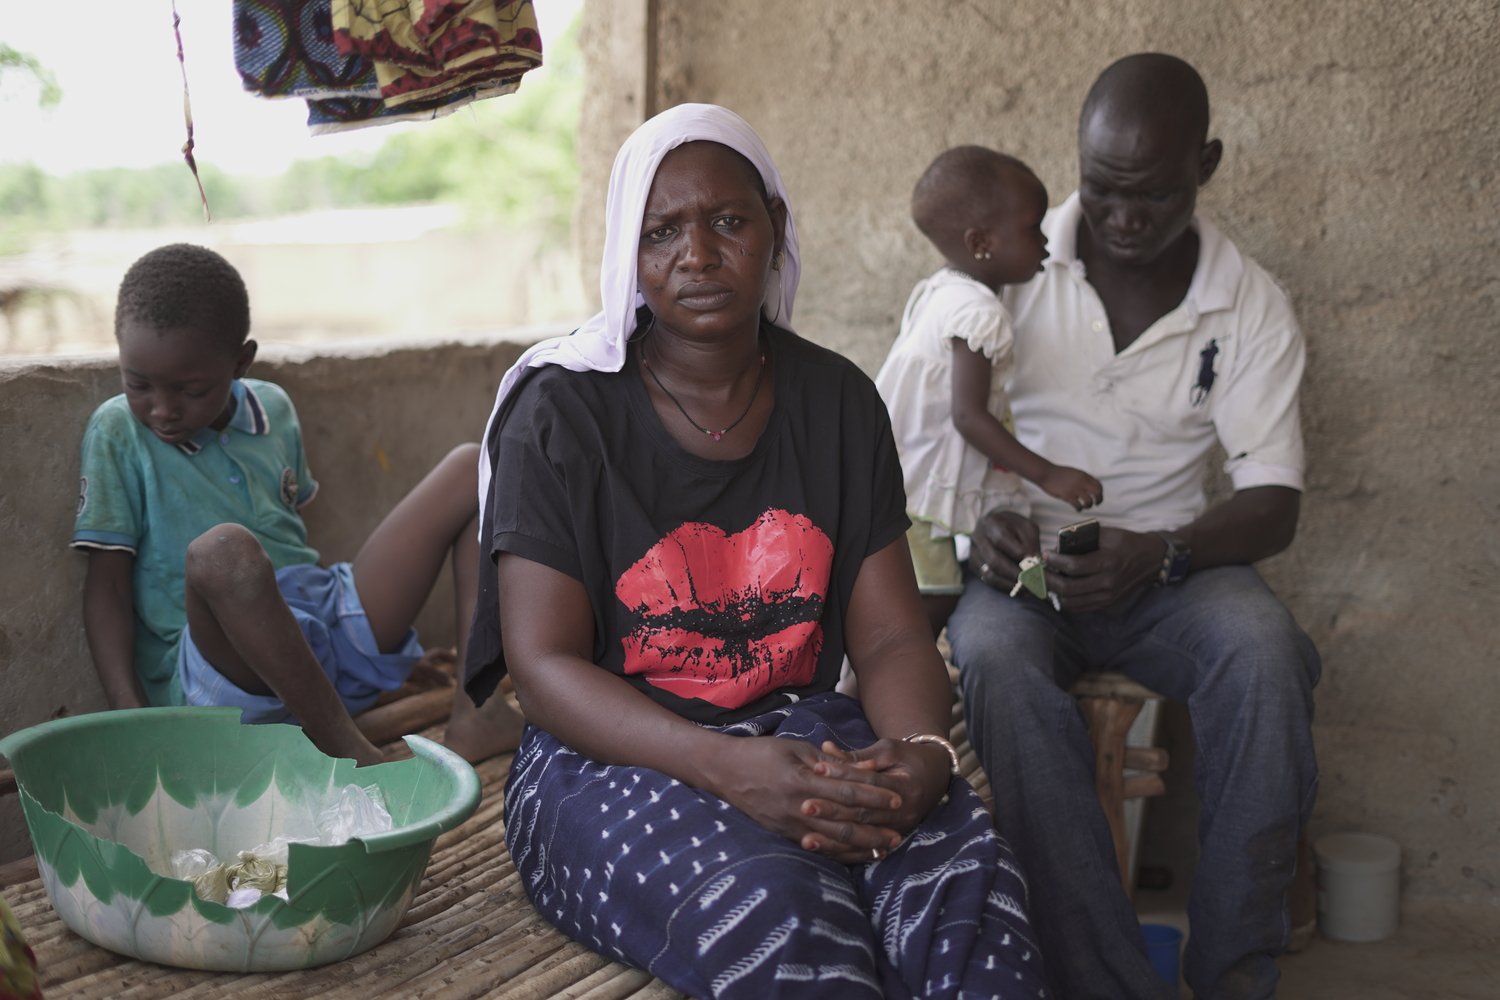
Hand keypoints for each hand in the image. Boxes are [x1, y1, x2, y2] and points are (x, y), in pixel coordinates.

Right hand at [702, 735, 904, 864]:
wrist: (724, 771)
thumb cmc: (762, 753)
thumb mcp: (796, 748)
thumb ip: (829, 762)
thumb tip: (863, 768)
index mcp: (802, 782)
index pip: (847, 792)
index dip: (875, 797)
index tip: (897, 799)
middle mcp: (797, 808)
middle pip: (845, 822)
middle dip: (875, 828)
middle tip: (901, 832)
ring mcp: (789, 826)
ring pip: (833, 841)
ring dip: (862, 846)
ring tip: (885, 849)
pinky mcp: (784, 835)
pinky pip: (818, 849)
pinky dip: (840, 853)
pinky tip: (858, 855)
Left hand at [801, 738, 951, 841]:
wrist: (936, 777)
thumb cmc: (908, 757)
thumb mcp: (887, 750)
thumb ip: (857, 756)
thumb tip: (826, 749)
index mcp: (906, 786)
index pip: (869, 782)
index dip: (842, 774)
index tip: (816, 768)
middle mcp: (906, 812)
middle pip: (863, 814)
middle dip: (832, 810)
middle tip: (804, 806)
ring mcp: (901, 829)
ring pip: (862, 835)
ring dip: (833, 838)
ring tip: (806, 837)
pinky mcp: (893, 838)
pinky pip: (865, 848)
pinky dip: (843, 850)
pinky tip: (822, 850)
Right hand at [968, 509, 1041, 591]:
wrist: (997, 529)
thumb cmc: (1015, 528)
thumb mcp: (1026, 528)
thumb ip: (1030, 543)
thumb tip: (1034, 563)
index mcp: (990, 523)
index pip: (1001, 539)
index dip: (1016, 552)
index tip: (1033, 561)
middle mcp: (977, 537)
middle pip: (993, 560)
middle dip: (1015, 573)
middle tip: (1032, 580)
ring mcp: (973, 553)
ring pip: (989, 574)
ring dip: (1010, 583)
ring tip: (1027, 588)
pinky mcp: (974, 566)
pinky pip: (988, 581)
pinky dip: (1005, 587)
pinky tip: (1019, 588)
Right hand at [1038, 465, 1103, 511]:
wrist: (1046, 473)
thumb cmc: (1057, 473)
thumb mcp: (1074, 472)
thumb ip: (1082, 478)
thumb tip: (1088, 485)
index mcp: (1084, 475)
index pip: (1098, 485)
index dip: (1100, 492)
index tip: (1098, 496)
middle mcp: (1081, 482)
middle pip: (1097, 493)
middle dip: (1099, 500)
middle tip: (1096, 504)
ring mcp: (1075, 489)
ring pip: (1089, 501)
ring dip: (1088, 506)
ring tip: (1084, 506)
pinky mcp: (1068, 496)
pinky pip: (1078, 505)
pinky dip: (1079, 509)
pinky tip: (1077, 509)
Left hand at [1044, 526, 1164, 612]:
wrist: (1150, 560)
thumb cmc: (1126, 542)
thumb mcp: (1106, 533)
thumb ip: (1082, 538)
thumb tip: (1056, 546)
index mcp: (1108, 562)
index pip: (1073, 566)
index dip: (1054, 561)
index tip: (1045, 554)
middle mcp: (1107, 583)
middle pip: (1068, 588)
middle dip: (1047, 579)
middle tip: (1040, 569)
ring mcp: (1107, 597)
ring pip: (1070, 602)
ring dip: (1054, 592)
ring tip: (1047, 579)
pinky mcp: (1106, 604)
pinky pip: (1079, 608)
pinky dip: (1065, 600)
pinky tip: (1059, 589)